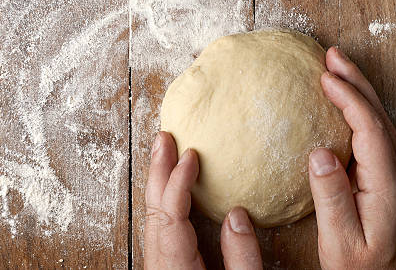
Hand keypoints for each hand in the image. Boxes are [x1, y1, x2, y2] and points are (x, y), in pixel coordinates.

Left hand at [144, 131, 262, 268]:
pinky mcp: (166, 263)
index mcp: (175, 263)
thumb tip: (237, 214)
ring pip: (153, 214)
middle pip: (154, 208)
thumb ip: (242, 256)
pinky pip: (160, 223)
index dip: (179, 180)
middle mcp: (161, 260)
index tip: (190, 155)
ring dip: (160, 181)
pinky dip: (164, 197)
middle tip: (164, 139)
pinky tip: (172, 185)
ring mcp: (160, 262)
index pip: (171, 213)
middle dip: (159, 170)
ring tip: (165, 152)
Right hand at [310, 47, 395, 268]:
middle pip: (379, 116)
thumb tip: (318, 152)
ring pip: (380, 122)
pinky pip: (376, 134)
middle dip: (356, 81)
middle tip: (331, 55)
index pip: (369, 128)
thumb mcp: (340, 243)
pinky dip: (359, 111)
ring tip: (336, 69)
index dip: (348, 98)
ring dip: (358, 92)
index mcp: (389, 186)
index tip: (324, 77)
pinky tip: (345, 106)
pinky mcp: (391, 180)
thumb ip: (331, 199)